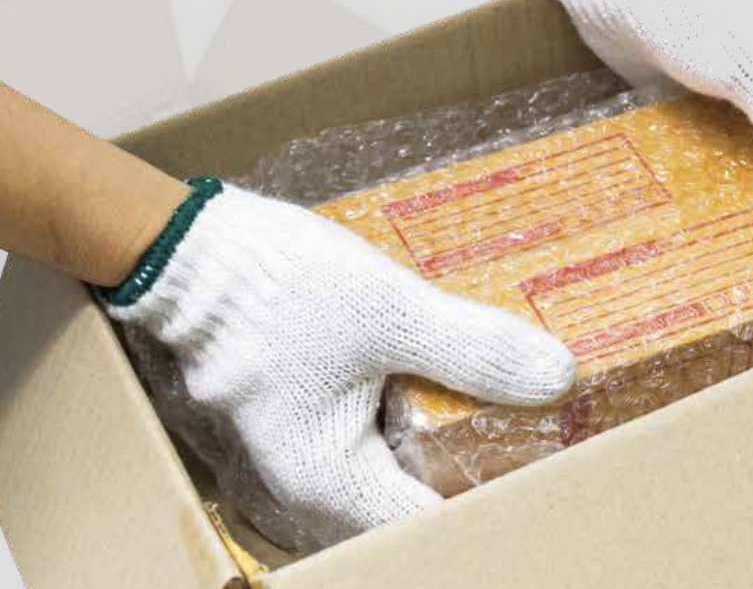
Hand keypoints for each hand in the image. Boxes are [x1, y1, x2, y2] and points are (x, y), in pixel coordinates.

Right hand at [102, 178, 575, 546]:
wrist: (186, 245)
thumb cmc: (277, 290)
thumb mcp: (391, 315)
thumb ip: (473, 351)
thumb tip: (556, 378)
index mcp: (333, 481)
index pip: (434, 515)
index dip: (495, 486)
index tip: (546, 450)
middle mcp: (315, 476)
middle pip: (419, 482)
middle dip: (479, 449)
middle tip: (539, 413)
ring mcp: (306, 436)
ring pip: (399, 443)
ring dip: (449, 416)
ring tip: (508, 383)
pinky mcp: (306, 397)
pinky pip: (377, 410)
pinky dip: (417, 391)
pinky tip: (453, 357)